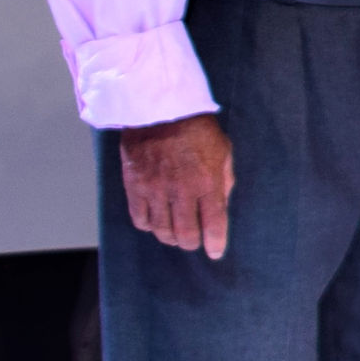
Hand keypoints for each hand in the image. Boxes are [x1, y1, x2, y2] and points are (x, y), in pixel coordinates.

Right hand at [118, 112, 234, 257]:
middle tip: (194, 242)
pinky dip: (148, 226)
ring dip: (170, 237)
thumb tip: (222, 205)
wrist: (159, 108)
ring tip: (175, 234)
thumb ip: (224, 179)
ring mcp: (156, 189)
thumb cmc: (196, 127)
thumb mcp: (223, 150)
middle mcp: (181, 189)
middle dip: (192, 244)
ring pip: (162, 230)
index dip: (216, 243)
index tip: (215, 251)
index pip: (214, 223)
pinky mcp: (135, 186)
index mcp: (207, 180)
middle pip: (186, 234)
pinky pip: (140, 219)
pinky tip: (155, 221)